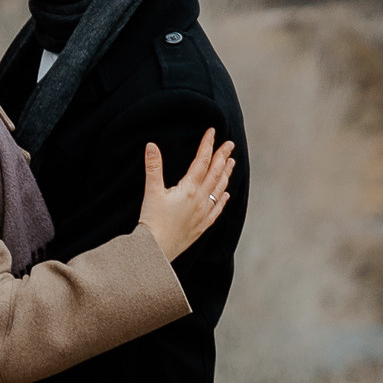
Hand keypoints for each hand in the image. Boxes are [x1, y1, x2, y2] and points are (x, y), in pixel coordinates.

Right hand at [138, 127, 238, 264]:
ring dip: (226, 175)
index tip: (212, 132)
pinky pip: (217, 210)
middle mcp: (200, 200)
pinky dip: (223, 200)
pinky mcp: (202, 226)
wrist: (156, 250)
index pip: (201, 162)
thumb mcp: (151, 192)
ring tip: (232, 163)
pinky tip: (226, 195)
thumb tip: (151, 145)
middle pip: (215, 173)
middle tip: (230, 144)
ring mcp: (203, 214)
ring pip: (219, 190)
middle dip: (222, 157)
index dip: (207, 145)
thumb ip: (153, 168)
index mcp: (189, 189)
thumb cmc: (152, 221)